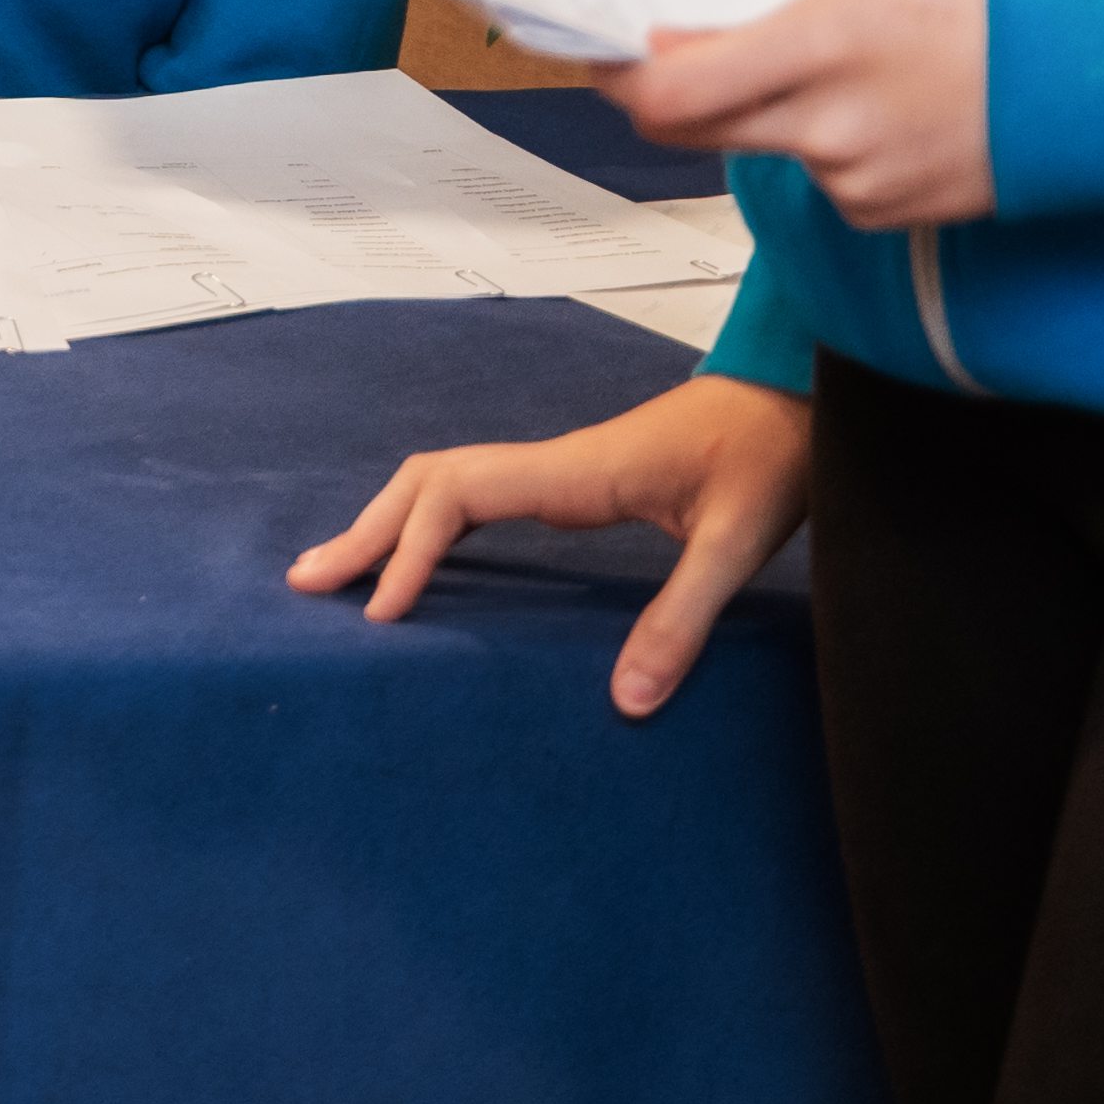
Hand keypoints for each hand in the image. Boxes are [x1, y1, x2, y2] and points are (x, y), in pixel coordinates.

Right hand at [289, 373, 813, 717]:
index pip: (459, 496)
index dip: (410, 549)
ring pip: (446, 482)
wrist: (796, 400)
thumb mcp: (736, 543)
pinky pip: (478, 496)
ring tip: (339, 572)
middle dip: (367, 531)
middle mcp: (552, 464)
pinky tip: (422, 558)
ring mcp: (559, 470)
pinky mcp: (575, 482)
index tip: (381, 611)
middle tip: (307, 584)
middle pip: (429, 482)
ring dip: (389, 521)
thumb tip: (625, 703)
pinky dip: (430, 522)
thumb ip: (683, 618)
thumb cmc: (770, 458)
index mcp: (575, 472)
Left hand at [619, 0, 989, 228]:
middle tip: (657, 66)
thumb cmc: (982, 7)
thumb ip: (764, 21)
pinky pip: (821, 179)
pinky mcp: (882, 215)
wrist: (1091, 78)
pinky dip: (829, 146)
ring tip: (846, 70)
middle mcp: (828, 128)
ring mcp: (855, 181)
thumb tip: (679, 47)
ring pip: (767, 148)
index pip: (674, 93)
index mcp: (820, 47)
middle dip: (668, 99)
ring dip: (773, 115)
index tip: (601, 59)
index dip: (621, 81)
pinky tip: (885, 112)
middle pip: (695, 132)